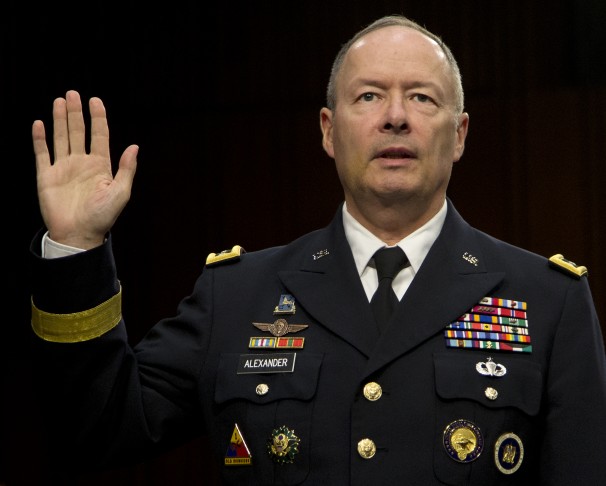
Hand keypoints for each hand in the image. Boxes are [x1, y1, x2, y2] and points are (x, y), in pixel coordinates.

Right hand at [32, 90, 137, 248]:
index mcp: (100, 166)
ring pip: (61, 138)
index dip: (97, 118)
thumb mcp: (121, 192)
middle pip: (78, 132)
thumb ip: (126, 169)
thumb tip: (134, 147)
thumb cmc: (102, 217)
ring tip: (60, 101)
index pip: (99, 136)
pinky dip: (40, 139)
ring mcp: (63, 168)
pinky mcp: (47, 176)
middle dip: (76, 113)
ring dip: (60, 120)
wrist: (79, 235)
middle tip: (73, 93)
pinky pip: (42, 153)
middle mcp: (82, 163)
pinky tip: (39, 123)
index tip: (95, 100)